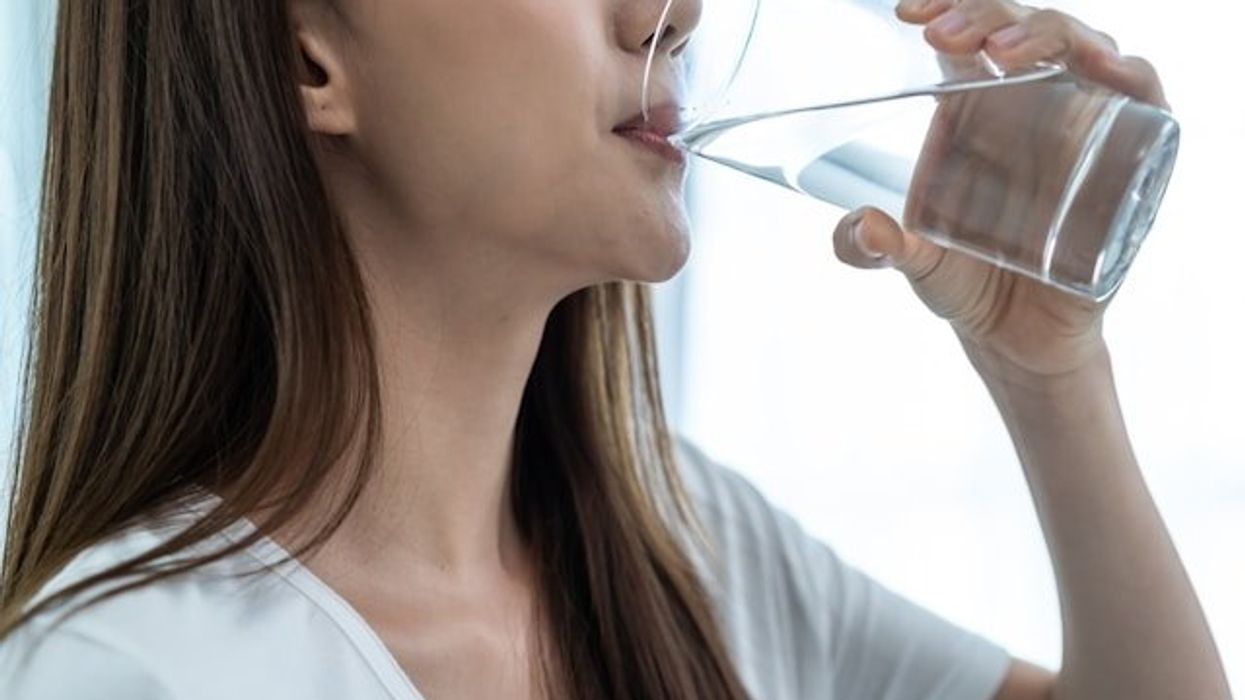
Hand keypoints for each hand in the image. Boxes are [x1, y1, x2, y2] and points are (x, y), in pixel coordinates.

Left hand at [833, 0, 1169, 380]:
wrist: (1019, 341)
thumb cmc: (969, 285)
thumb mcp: (913, 263)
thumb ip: (872, 249)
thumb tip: (861, 229)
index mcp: (978, 114)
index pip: (971, 37)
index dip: (949, 7)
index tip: (908, 13)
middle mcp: (1033, 109)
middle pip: (1024, 30)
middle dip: (987, 16)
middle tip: (942, 37)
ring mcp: (1084, 128)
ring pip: (1083, 48)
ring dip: (1048, 34)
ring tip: (1003, 53)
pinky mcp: (1128, 158)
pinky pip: (1144, 96)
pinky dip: (1131, 75)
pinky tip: (1104, 68)